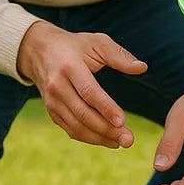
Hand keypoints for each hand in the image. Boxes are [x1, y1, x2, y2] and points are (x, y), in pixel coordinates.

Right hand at [17, 21, 146, 147]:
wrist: (40, 51)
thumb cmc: (75, 46)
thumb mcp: (97, 42)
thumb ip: (119, 55)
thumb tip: (142, 67)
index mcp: (69, 66)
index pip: (88, 91)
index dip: (105, 108)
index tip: (122, 121)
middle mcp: (57, 86)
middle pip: (83, 113)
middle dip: (106, 129)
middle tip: (129, 139)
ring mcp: (52, 101)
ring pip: (76, 126)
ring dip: (99, 138)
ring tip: (120, 142)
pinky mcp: (52, 111)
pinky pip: (70, 129)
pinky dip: (89, 138)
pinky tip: (106, 140)